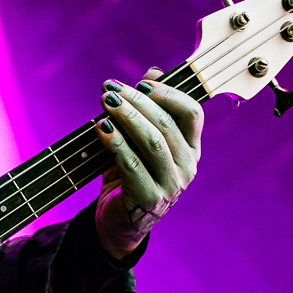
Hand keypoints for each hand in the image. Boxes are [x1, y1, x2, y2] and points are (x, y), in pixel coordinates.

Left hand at [93, 67, 201, 258]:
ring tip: (104, 102)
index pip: (191, 113)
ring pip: (152, 141)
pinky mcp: (150, 198)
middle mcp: (187, 166)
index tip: (140, 82)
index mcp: (190, 149)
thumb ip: (148, 109)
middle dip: (136, 101)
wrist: (118, 222)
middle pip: (166, 124)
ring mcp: (171, 184)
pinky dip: (115, 143)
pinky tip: (101, 128)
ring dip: (126, 117)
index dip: (168, 93)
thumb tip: (153, 71)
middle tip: (110, 89)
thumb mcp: (139, 140)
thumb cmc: (129, 175)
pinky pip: (132, 164)